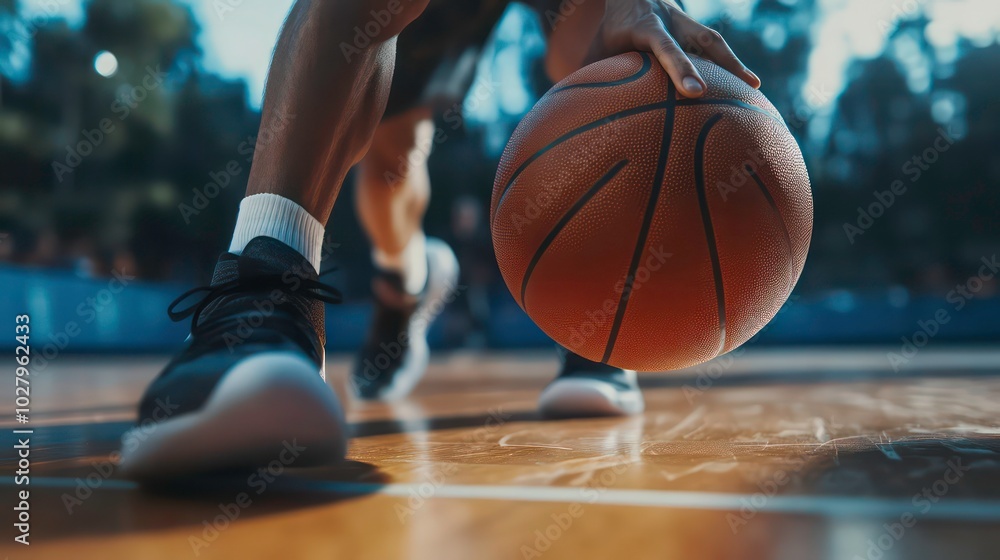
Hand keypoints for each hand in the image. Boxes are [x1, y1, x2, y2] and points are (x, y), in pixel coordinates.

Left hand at [587, 0, 760, 96]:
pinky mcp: (695, 28)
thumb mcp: (596, 48)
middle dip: (724, 64)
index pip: (665, 46)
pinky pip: (715, 46)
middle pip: (702, 40)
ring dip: (735, 64)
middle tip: (745, 88)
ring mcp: (687, 22)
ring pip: (715, 41)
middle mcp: (672, 21)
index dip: (680, 67)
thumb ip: (590, 76)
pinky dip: (730, 65)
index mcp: (646, 25)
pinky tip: (746, 88)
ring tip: (754, 89)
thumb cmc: (610, 29)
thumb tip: (574, 108)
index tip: (694, 92)